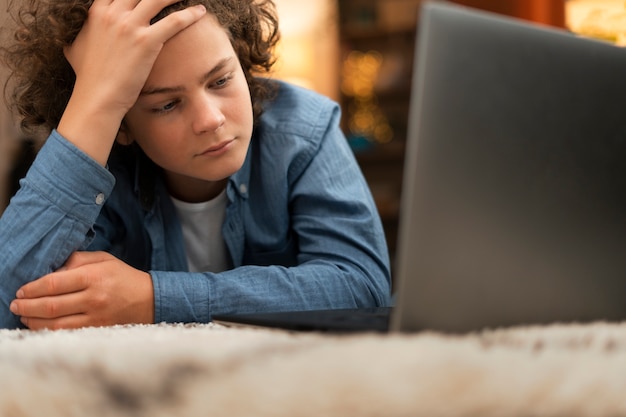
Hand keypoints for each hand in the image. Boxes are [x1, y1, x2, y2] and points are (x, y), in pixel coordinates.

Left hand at [10, 252, 154, 329]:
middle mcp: (94, 297)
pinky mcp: (98, 329)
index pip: (54, 283)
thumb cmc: (123, 276)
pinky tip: (39, 325)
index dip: (33, 288)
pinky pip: (66, 333)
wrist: (149, 299)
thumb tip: (52, 271)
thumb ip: (77, 260)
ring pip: (55, 323)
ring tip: (24, 315)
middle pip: (51, 305)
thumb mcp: (103, 259)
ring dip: (34, 321)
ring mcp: (96, 316)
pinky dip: (48, 330)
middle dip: (27, 306)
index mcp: (94, 276)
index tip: (21, 290)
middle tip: (15, 304)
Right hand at [58, 0, 206, 164]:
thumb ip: (83, 32)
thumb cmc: (88, 77)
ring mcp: (129, 26)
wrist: (97, 97)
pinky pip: (174, 21)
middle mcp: (113, 14)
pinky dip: (190, 14)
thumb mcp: (76, 47)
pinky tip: (200, 11)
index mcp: (98, 11)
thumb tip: (80, 32)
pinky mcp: (146, 41)